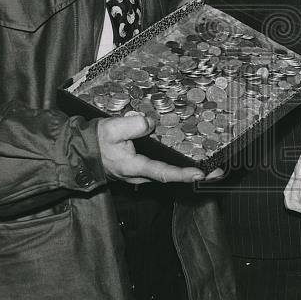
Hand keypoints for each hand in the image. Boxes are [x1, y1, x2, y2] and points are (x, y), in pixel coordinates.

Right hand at [99, 113, 223, 183]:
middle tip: (218, 172)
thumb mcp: (111, 129)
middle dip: (195, 175)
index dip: (182, 174)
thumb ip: (132, 125)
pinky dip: (179, 166)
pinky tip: (193, 161)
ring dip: (190, 171)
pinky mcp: (142, 168)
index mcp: (134, 167)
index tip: (200, 174)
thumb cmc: (96, 141)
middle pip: (171, 176)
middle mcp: (140, 175)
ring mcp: (142, 173)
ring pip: (169, 173)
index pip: (162, 172)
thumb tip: (150, 123)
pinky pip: (163, 168)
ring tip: (213, 168)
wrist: (81, 150)